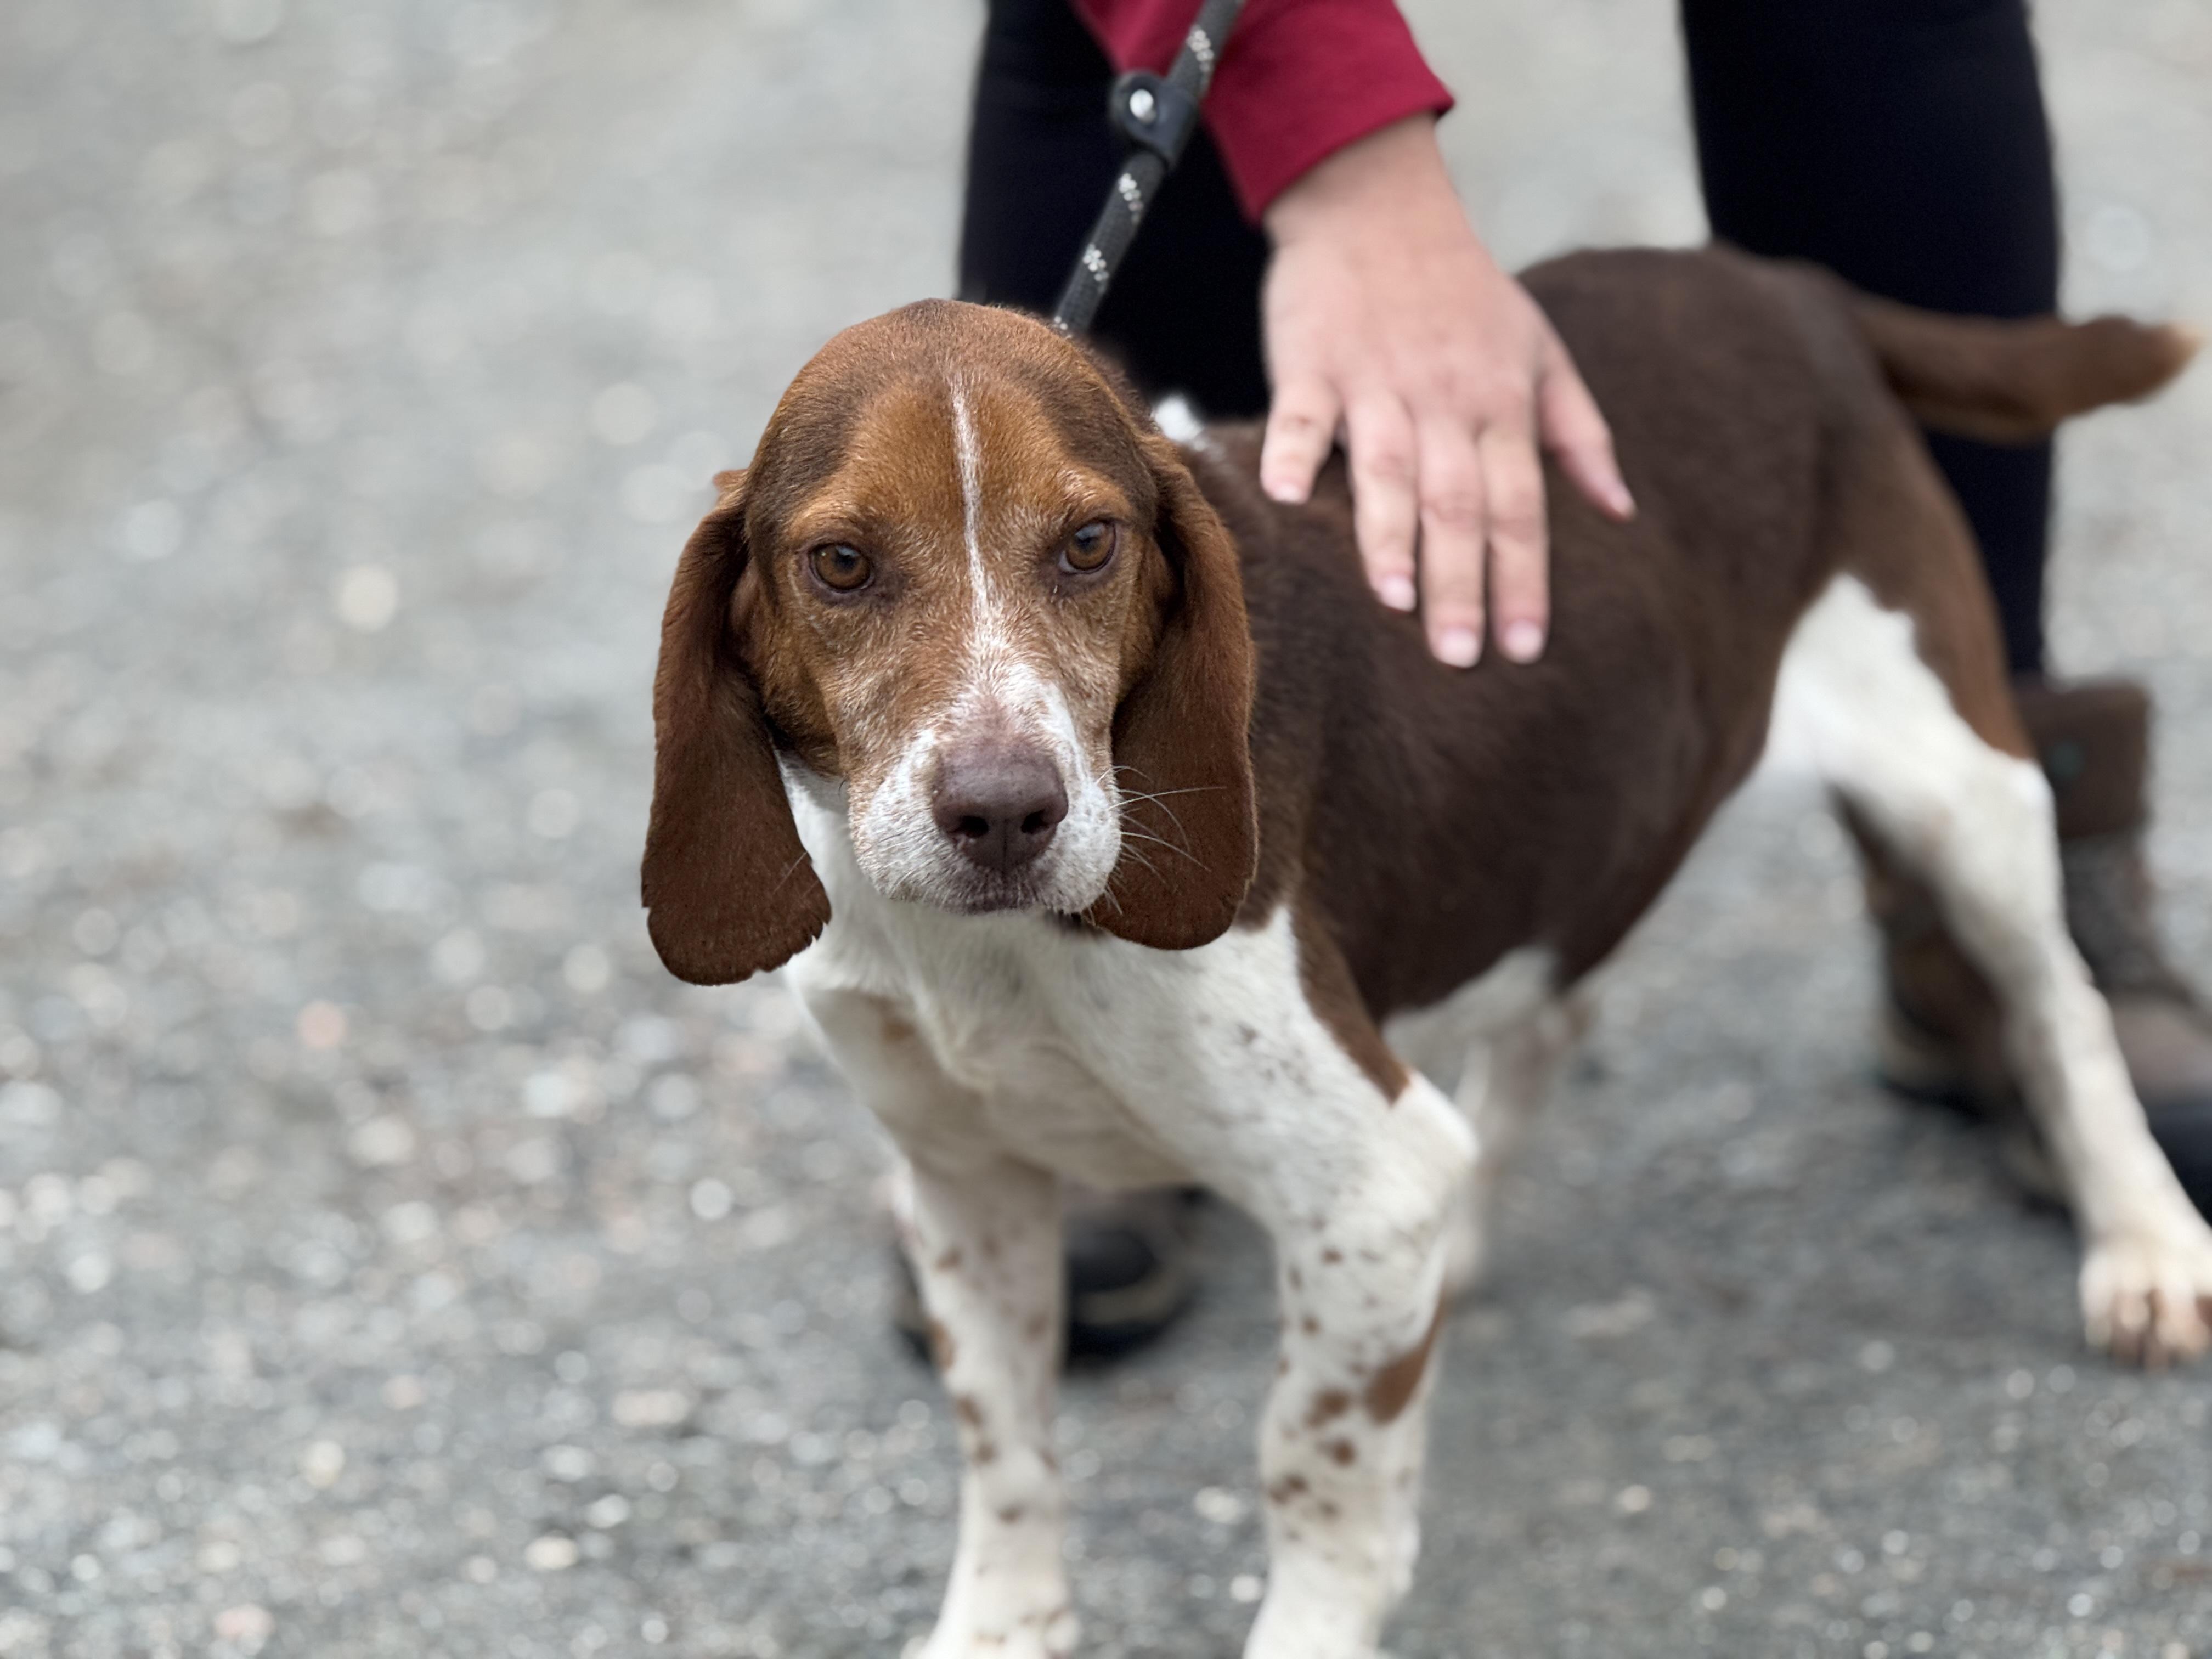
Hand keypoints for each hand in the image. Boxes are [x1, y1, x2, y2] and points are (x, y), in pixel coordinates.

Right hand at [1259, 116, 1633, 665]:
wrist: (1379, 202)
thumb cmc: (1462, 287)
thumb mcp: (1540, 348)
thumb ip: (1579, 433)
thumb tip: (1619, 510)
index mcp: (1501, 402)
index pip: (1520, 506)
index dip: (1524, 578)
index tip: (1525, 647)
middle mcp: (1444, 399)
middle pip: (1457, 502)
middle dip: (1462, 581)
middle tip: (1461, 656)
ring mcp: (1376, 380)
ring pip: (1388, 468)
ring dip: (1389, 535)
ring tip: (1394, 600)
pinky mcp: (1313, 362)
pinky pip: (1303, 416)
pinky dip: (1295, 454)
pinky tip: (1289, 502)